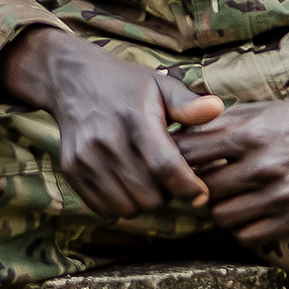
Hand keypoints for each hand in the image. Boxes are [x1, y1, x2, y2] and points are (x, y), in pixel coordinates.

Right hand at [0, 27, 210, 223]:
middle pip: (148, 195)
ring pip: (127, 207)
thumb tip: (217, 109)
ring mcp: (85, 157)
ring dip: (144, 203)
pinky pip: (103, 208)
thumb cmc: (126, 86)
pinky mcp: (71, 170)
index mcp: (135, 117)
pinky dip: (120, 205)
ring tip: (149, 182)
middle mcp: (106, 139)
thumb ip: (187, 103)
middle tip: (170, 181)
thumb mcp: (160, 84)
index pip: (164, 165)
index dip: (187, 187)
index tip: (200, 194)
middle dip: (167, 196)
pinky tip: (127, 185)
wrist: (72, 80)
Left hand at [174, 86, 288, 260]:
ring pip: (223, 216)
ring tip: (230, 195)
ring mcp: (281, 194)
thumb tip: (180, 133)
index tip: (177, 160)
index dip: (177, 158)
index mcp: (251, 133)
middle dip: (199, 186)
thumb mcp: (263, 109)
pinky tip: (249, 210)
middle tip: (204, 182)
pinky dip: (242, 226)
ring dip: (220, 208)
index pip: (190, 153)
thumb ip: (223, 122)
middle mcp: (264, 165)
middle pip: (204, 189)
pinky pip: (248, 235)